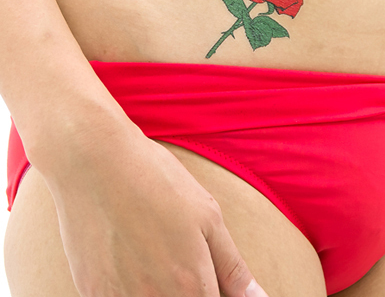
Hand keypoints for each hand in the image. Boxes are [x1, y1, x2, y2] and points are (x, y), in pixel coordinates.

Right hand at [39, 118, 268, 296]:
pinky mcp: (90, 291)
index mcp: (189, 287)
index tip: (208, 270)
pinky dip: (130, 284)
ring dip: (159, 286)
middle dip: (191, 287)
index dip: (216, 290)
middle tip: (179, 251)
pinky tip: (129, 251)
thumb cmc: (156, 182)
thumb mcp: (207, 218)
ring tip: (154, 247)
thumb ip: (232, 268)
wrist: (95, 161)